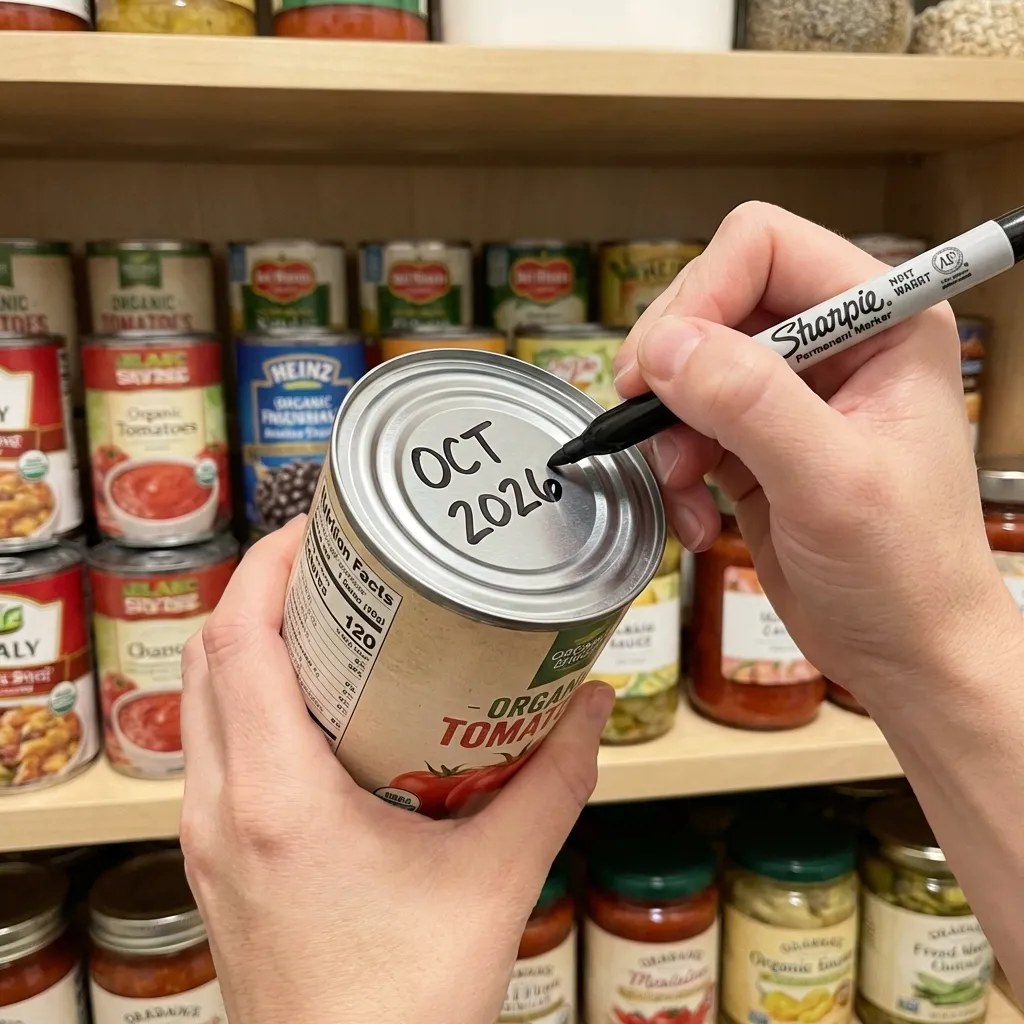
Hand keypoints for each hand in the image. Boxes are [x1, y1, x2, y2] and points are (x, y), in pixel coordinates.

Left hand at [179, 516, 613, 1023]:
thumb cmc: (406, 1006)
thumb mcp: (498, 879)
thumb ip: (554, 781)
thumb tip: (588, 705)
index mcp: (278, 800)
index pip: (239, 642)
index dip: (269, 566)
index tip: (318, 529)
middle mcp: (223, 811)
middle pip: (209, 657)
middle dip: (263, 591)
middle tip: (335, 566)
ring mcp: (209, 840)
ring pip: (202, 703)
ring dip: (250, 644)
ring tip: (327, 620)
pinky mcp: (219, 862)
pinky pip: (213, 749)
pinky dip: (249, 700)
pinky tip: (318, 709)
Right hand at [613, 201, 1023, 697]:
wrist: (906, 653)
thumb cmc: (905, 573)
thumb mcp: (831, 483)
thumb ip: (750, 403)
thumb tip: (665, 347)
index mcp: (881, 321)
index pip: (765, 248)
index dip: (702, 293)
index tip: (660, 364)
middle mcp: (833, 343)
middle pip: (713, 302)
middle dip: (674, 369)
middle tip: (646, 420)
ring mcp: (790, 394)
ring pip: (688, 368)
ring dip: (669, 431)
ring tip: (685, 489)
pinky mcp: (755, 441)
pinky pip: (684, 427)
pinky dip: (674, 471)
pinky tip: (696, 519)